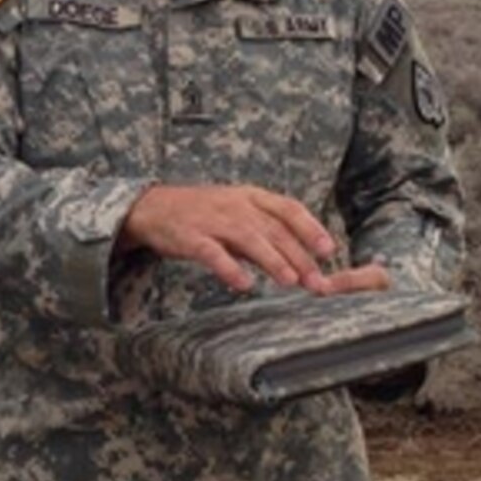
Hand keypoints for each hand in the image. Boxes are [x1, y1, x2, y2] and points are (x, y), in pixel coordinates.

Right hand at [119, 184, 388, 295]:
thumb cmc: (202, 214)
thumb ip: (267, 235)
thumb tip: (302, 262)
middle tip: (317, 282)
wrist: (152, 207)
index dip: (310, 228)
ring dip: (273, 260)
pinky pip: (213, 253)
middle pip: (274, 230)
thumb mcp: (238, 214)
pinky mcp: (190, 236)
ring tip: (291, 281)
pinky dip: (229, 268)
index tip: (328, 250)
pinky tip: (244, 284)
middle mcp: (236, 205)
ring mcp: (213, 220)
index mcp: (251, 196)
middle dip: (299, 256)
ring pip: (249, 238)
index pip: (288, 208)